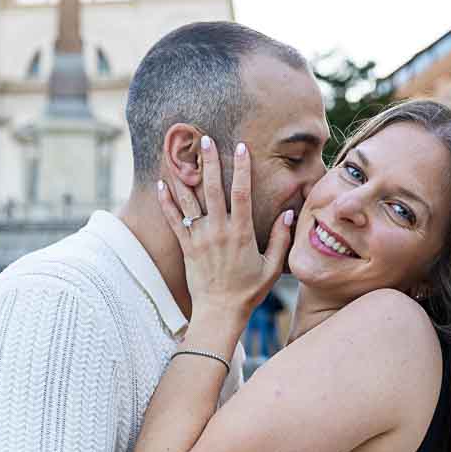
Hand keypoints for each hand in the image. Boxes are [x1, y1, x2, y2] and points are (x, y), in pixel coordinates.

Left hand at [158, 137, 293, 324]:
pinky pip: (174, 221)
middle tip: (205, 139)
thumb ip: (281, 239)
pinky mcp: (186, 248)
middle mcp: (219, 231)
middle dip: (210, 162)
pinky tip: (162, 184)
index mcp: (242, 233)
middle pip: (214, 189)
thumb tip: (288, 214)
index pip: (242, 193)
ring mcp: (200, 238)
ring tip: (181, 153)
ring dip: (186, 175)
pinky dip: (167, 202)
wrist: (219, 312)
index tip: (241, 147)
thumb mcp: (272, 267)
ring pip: (191, 201)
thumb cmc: (248, 291)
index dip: (242, 168)